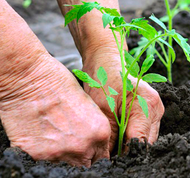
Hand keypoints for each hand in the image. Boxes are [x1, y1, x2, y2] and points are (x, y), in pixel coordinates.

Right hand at [0, 51, 110, 166]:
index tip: (89, 152)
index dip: (94, 155)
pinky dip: (42, 153)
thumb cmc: (59, 84)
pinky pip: (42, 162)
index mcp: (100, 133)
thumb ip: (93, 128)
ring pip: (65, 166)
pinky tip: (40, 136)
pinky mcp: (36, 155)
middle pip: (85, 165)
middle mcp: (83, 147)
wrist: (30, 79)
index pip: (102, 158)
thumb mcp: (88, 105)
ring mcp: (59, 153)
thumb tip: (92, 143)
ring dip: (61, 156)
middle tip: (70, 143)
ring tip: (53, 136)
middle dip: (80, 157)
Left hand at [82, 48, 164, 151]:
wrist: (106, 61)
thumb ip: (110, 137)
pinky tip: (119, 135)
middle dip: (128, 151)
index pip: (140, 142)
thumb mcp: (102, 110)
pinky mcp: (151, 112)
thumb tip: (109, 160)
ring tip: (113, 144)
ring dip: (130, 144)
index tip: (110, 161)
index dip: (125, 155)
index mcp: (148, 105)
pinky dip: (131, 136)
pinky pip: (144, 131)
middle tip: (109, 154)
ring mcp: (156, 110)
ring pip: (146, 139)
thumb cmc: (103, 79)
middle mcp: (157, 108)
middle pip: (146, 143)